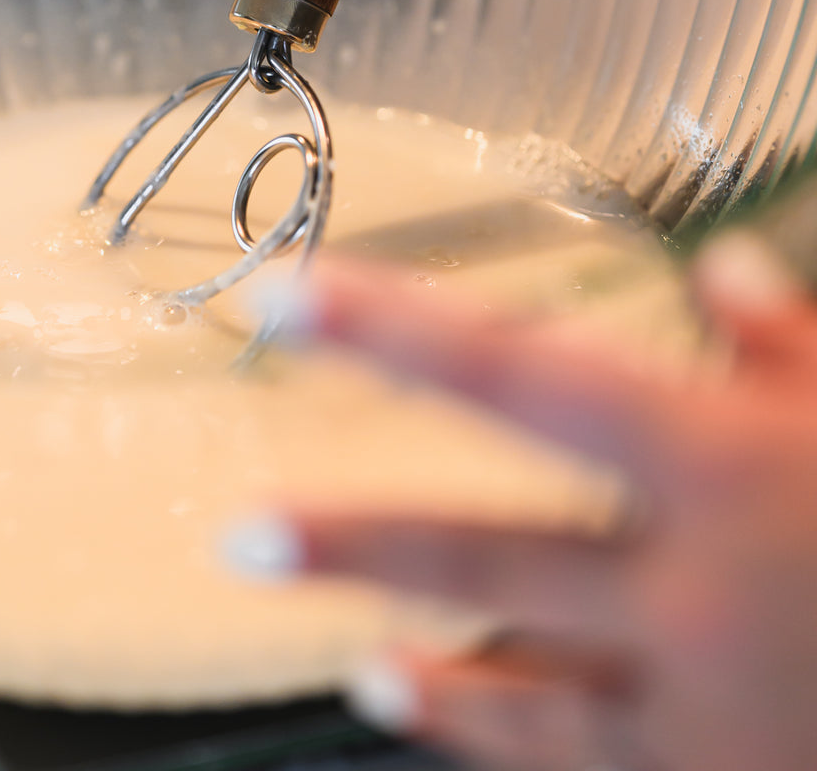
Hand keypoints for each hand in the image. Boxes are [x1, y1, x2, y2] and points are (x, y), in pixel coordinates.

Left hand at [227, 238, 816, 769]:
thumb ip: (796, 349)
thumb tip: (726, 278)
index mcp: (722, 462)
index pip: (520, 375)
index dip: (393, 330)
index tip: (293, 300)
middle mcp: (689, 582)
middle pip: (483, 551)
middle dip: (352, 539)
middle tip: (239, 533)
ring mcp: (697, 702)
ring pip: (514, 677)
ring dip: (409, 651)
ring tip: (323, 624)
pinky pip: (572, 761)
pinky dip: (484, 728)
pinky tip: (412, 701)